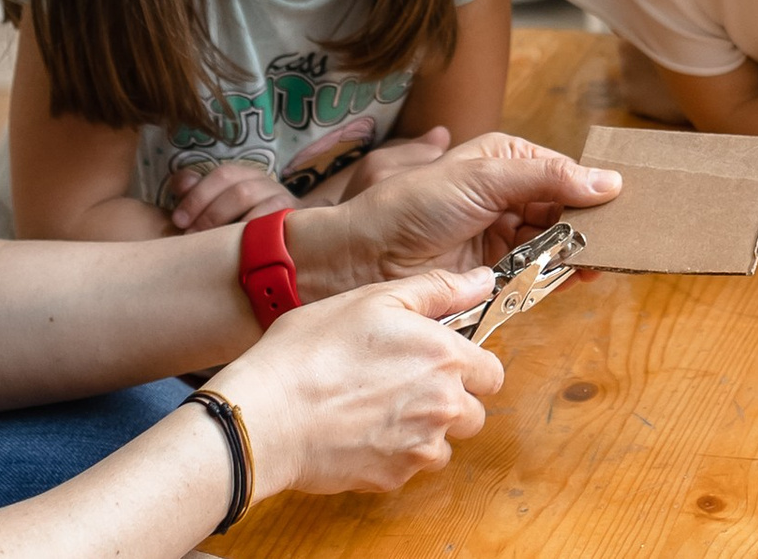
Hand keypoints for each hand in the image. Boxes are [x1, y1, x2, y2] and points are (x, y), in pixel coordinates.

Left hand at [171, 159, 295, 232]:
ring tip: (212, 244)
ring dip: (228, 224)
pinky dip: (254, 233)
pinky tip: (239, 248)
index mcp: (245, 175)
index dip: (198, 195)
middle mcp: (265, 182)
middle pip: (238, 191)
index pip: (223, 175)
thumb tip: (182, 184)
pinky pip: (274, 222)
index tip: (178, 220)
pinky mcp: (293, 218)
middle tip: (192, 235)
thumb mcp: (217, 204)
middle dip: (210, 213)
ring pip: (255, 203)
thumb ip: (197, 192)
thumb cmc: (240, 221)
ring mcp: (282, 198)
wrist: (284, 238)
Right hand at [210, 268, 502, 495]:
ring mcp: (420, 447)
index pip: (491, 373)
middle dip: (448, 402)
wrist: (266, 416)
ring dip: (422, 432)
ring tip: (376, 410)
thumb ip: (438, 290)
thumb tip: (482, 281)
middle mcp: (444, 405)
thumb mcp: (374, 299)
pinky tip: (358, 432)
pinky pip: (408, 467)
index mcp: (445, 357)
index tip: (438, 362)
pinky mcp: (393, 478)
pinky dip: (391, 454)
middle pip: (473, 413)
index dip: (467, 367)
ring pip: (443, 445)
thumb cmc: (311, 352)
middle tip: (402, 386)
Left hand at [313, 132, 620, 293]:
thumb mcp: (482, 178)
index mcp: (504, 160)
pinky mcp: (498, 272)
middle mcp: (508, 195)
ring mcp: (504, 234)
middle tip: (620, 237)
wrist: (367, 258)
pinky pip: (540, 273)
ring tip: (604, 258)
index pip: (563, 171)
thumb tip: (606, 180)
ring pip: (557, 241)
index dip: (593, 187)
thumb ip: (545, 177)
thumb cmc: (412, 206)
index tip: (623, 203)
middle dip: (591, 222)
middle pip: (566, 207)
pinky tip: (579, 276)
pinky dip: (561, 275)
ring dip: (580, 250)